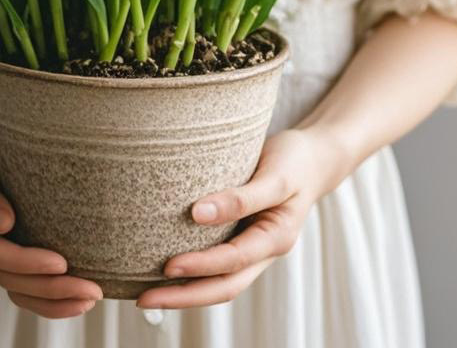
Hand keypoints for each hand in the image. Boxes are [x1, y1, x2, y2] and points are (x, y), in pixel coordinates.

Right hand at [0, 113, 102, 318]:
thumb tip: (4, 224)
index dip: (28, 263)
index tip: (62, 263)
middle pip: (11, 280)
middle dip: (50, 290)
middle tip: (91, 291)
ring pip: (18, 289)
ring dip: (52, 300)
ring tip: (88, 299)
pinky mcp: (4, 250)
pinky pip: (22, 283)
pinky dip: (45, 295)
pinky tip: (73, 295)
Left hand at [136, 126, 351, 309]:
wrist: (312, 158)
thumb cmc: (294, 162)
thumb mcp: (275, 175)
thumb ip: (241, 196)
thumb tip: (197, 212)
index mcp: (277, 238)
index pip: (233, 260)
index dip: (201, 265)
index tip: (168, 265)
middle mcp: (264, 251)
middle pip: (224, 286)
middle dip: (184, 297)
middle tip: (144, 299)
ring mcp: (253, 249)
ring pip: (220, 282)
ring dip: (185, 292)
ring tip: (146, 293)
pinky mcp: (242, 238)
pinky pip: (218, 265)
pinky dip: (194, 273)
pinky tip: (169, 271)